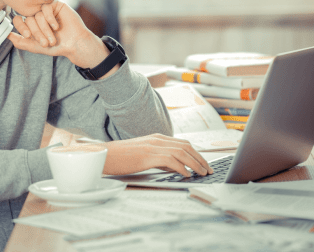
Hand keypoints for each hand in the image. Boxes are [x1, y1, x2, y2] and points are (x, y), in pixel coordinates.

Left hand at [7, 1, 105, 66]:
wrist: (75, 44)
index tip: (27, 36)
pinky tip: (56, 27)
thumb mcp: (35, 47)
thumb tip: (7, 35)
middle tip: (45, 42)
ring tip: (52, 38)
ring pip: (37, 14)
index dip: (21, 27)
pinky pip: (46, 7)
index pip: (18, 19)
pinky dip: (50, 19)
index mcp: (30, 23)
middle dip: (36, 32)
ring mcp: (46, 9)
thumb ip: (20, 42)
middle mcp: (37, 15)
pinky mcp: (56, 4)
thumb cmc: (57, 46)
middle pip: (28, 18)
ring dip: (44, 28)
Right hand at [60, 134, 213, 176]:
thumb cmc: (120, 157)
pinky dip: (182, 168)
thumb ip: (158, 158)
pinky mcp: (148, 155)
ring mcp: (152, 146)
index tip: (204, 163)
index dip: (196, 153)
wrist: (104, 155)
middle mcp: (157, 139)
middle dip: (200, 159)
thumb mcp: (142, 155)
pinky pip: (171, 160)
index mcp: (156, 138)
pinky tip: (187, 175)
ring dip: (195, 163)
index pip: (183, 143)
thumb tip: (174, 167)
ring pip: (182, 152)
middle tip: (208, 170)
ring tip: (202, 173)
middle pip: (186, 146)